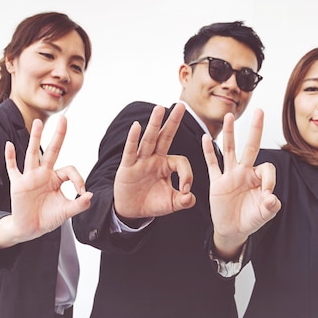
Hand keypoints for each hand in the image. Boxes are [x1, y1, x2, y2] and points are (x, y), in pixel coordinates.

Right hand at [0, 116, 92, 247]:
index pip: (70, 169)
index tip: (82, 192)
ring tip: (38, 122)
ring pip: (33, 154)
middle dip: (58, 135)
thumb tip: (91, 195)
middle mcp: (44, 174)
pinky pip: (12, 168)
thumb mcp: (66, 212)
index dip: (79, 179)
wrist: (30, 229)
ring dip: (35, 139)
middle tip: (64, 118)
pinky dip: (10, 157)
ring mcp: (30, 177)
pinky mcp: (18, 184)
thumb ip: (79, 204)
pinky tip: (9, 145)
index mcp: (57, 179)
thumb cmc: (48, 218)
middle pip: (52, 151)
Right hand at [113, 103, 194, 219]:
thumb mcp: (172, 203)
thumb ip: (184, 200)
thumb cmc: (152, 203)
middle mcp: (155, 158)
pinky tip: (136, 126)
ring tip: (160, 108)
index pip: (181, 161)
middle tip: (182, 105)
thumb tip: (190, 197)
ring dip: (155, 124)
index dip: (187, 175)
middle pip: (165, 137)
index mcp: (167, 165)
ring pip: (149, 140)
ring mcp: (141, 161)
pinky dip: (133, 139)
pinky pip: (130, 151)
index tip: (186, 190)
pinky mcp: (127, 167)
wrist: (132, 212)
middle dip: (174, 122)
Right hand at [204, 109, 280, 257]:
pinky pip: (212, 165)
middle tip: (260, 112)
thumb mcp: (264, 215)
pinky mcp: (217, 182)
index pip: (266, 168)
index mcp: (258, 178)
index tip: (268, 196)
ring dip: (230, 133)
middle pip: (251, 147)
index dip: (269, 180)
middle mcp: (245, 172)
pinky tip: (206, 138)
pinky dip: (208, 152)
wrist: (233, 230)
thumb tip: (271, 198)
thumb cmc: (250, 220)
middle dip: (255, 129)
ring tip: (229, 116)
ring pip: (230, 150)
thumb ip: (271, 207)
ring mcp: (230, 175)